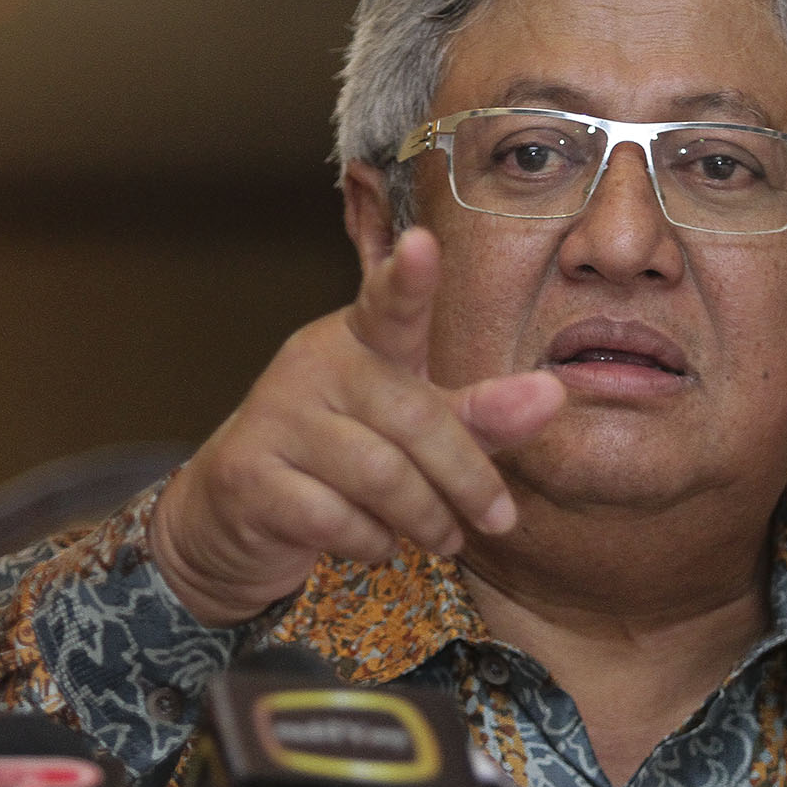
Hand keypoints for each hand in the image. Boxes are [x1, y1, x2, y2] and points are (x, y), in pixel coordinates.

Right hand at [148, 227, 565, 626]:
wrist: (234, 512)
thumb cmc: (343, 455)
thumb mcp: (414, 429)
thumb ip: (478, 414)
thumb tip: (553, 395)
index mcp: (359, 338)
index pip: (388, 303)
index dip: (408, 278)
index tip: (423, 244)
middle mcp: (313, 363)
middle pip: (413, 417)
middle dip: (466, 477)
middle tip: (497, 517)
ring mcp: (275, 416)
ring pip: (379, 474)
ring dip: (426, 518)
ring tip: (444, 537)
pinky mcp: (249, 475)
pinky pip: (335, 518)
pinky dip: (373, 541)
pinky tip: (376, 541)